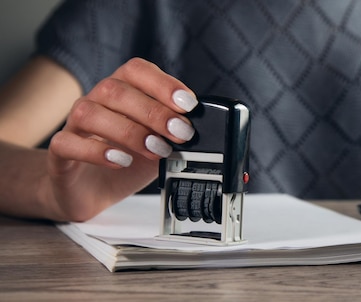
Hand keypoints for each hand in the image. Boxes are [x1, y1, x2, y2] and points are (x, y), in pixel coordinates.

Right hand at [44, 58, 198, 220]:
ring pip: (90, 112)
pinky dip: (95, 150)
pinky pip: (66, 143)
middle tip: (180, 134)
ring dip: (129, 130)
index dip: (163, 84)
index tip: (189, 105)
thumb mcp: (160, 143)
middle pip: (115, 90)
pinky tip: (121, 160)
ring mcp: (74, 125)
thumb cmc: (128, 160)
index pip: (137, 70)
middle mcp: (95, 100)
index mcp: (121, 90)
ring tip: (156, 150)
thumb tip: (201, 128)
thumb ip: (175, 132)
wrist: (91, 190)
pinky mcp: (59, 153)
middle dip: (154, 112)